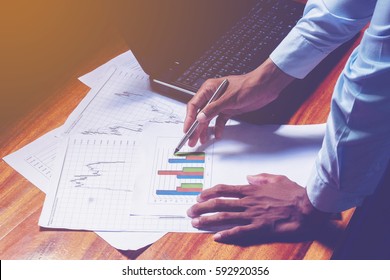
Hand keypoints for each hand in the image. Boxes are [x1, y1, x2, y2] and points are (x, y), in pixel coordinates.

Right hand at [184, 58, 293, 146]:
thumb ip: (213, 109)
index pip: (194, 105)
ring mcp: (221, 103)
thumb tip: (200, 117)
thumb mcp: (229, 98)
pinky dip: (219, 128)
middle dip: (195, 127)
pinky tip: (218, 134)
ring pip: (209, 119)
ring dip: (205, 129)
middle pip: (200, 114)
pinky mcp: (229, 109)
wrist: (265, 86)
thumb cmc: (248, 85)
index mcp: (209, 88)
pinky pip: (220, 120)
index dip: (189, 118)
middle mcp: (213, 96)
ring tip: (201, 140)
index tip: (187, 129)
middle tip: (191, 139)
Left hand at [187, 173, 327, 242]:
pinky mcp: (259, 228)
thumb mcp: (276, 178)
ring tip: (195, 222)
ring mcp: (252, 215)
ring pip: (224, 216)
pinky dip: (227, 234)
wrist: (307, 207)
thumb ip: (260, 177)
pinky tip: (216, 237)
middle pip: (219, 203)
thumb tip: (248, 177)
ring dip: (208, 220)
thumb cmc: (294, 193)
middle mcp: (248, 202)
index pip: (224, 190)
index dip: (209, 193)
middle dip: (201, 207)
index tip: (199, 196)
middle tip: (190, 211)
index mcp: (251, 190)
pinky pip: (239, 232)